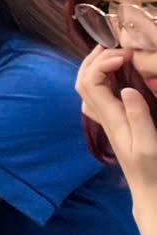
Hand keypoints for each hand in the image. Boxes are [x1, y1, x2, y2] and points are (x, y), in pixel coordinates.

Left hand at [79, 46, 156, 183]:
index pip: (90, 82)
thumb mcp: (149, 144)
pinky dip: (103, 77)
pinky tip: (117, 73)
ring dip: (96, 65)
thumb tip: (126, 89)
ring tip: (113, 51)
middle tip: (115, 44)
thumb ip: (139, 117)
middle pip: (83, 80)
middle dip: (95, 59)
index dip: (102, 63)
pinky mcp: (115, 121)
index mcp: (110, 118)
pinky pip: (99, 94)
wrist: (149, 190)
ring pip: (88, 86)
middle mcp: (103, 116)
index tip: (125, 55)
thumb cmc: (152, 169)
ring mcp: (107, 119)